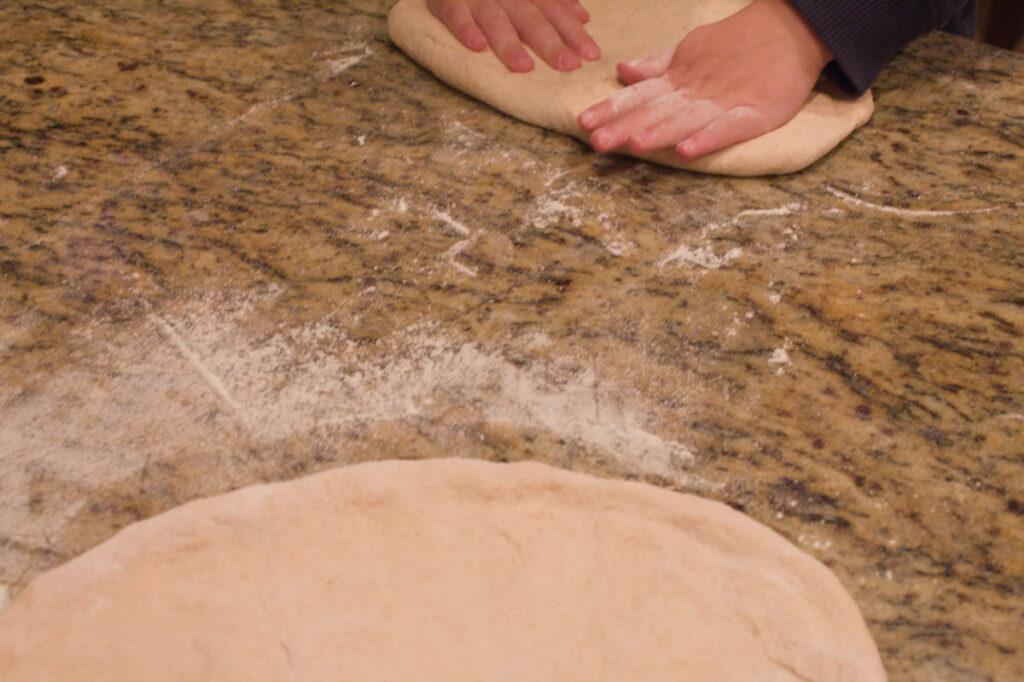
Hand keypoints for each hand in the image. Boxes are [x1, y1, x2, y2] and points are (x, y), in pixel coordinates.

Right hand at [427, 0, 600, 72]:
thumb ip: (552, 1)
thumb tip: (583, 16)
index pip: (554, 10)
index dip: (572, 31)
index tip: (591, 54)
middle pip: (531, 17)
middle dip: (551, 41)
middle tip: (568, 65)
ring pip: (495, 18)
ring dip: (510, 42)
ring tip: (524, 67)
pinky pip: (455, 13)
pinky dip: (465, 28)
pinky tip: (477, 46)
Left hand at [577, 0, 831, 159]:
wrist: (792, 27)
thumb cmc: (737, 42)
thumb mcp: (691, 48)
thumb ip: (657, 66)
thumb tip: (622, 72)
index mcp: (680, 78)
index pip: (640, 95)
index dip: (612, 109)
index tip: (584, 122)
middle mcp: (697, 90)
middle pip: (656, 111)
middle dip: (625, 126)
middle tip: (596, 142)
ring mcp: (726, 101)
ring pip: (687, 119)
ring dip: (660, 132)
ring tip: (635, 144)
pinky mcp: (757, 113)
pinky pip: (729, 127)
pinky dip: (708, 138)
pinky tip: (687, 152)